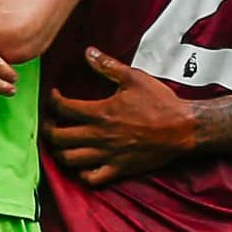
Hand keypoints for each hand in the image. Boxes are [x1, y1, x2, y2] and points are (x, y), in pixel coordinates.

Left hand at [45, 49, 196, 184]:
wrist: (183, 128)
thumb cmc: (160, 103)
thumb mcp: (134, 78)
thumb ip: (108, 65)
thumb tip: (88, 52)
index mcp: (101, 113)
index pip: (63, 109)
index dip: (52, 101)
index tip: (54, 96)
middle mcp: (99, 136)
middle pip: (59, 137)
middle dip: (48, 128)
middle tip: (50, 120)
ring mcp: (108, 155)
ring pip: (69, 160)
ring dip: (59, 151)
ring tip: (61, 142)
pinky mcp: (118, 169)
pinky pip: (91, 178)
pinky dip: (81, 173)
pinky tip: (82, 163)